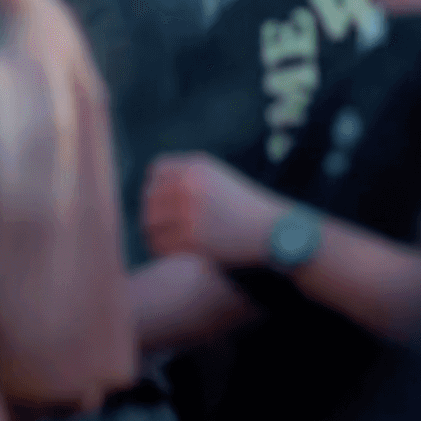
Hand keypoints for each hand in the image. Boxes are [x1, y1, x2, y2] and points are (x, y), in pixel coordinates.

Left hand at [143, 153, 289, 265]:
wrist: (271, 230)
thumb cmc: (246, 207)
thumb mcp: (219, 178)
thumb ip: (188, 178)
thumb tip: (151, 190)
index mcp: (196, 166)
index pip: (156, 171)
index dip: (154, 187)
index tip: (161, 203)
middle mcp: (189, 184)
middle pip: (149, 198)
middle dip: (153, 214)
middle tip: (161, 229)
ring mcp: (189, 211)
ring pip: (150, 223)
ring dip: (154, 234)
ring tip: (166, 243)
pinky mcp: (192, 238)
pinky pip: (161, 245)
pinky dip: (163, 251)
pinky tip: (174, 255)